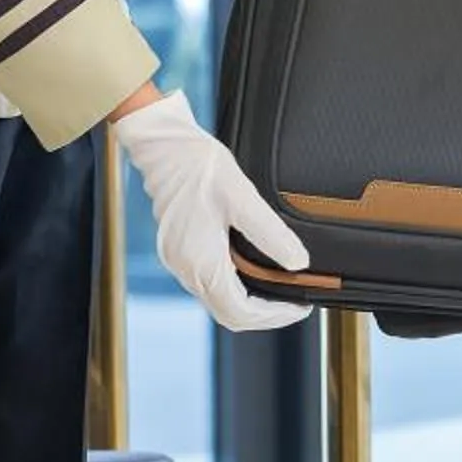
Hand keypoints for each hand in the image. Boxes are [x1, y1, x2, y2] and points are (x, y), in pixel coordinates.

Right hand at [114, 91, 313, 331]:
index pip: (240, 312)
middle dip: (264, 314)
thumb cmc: (198, 166)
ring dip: (248, 301)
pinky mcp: (178, 250)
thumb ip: (271, 234)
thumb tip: (299, 263)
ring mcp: (179, 261)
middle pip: (228, 313)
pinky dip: (234, 286)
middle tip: (293, 301)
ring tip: (278, 287)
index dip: (274, 316)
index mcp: (201, 263)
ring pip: (217, 300)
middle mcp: (186, 269)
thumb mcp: (243, 197)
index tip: (299, 306)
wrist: (163, 145)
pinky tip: (251, 270)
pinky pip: (208, 283)